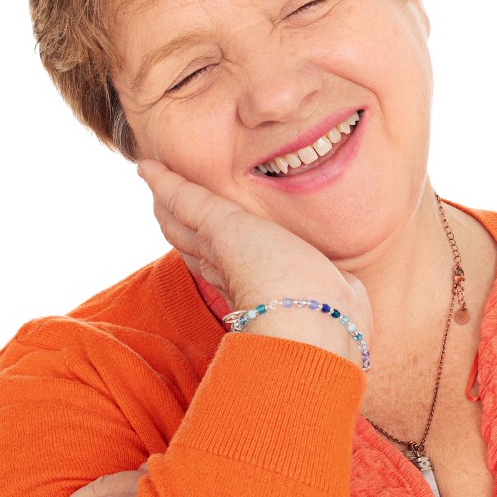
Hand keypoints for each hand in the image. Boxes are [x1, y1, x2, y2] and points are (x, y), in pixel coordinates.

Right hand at [137, 160, 372, 360]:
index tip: (198, 240)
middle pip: (193, 244)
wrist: (313, 328)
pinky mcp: (222, 226)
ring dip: (167, 202)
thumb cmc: (333, 320)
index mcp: (256, 289)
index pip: (221, 266)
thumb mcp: (337, 296)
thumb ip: (338, 289)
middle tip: (162, 203)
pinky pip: (186, 199)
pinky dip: (165, 182)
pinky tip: (147, 167)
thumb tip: (349, 291)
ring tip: (153, 183)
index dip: (206, 252)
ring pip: (183, 223)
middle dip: (178, 224)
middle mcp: (232, 273)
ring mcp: (223, 249)